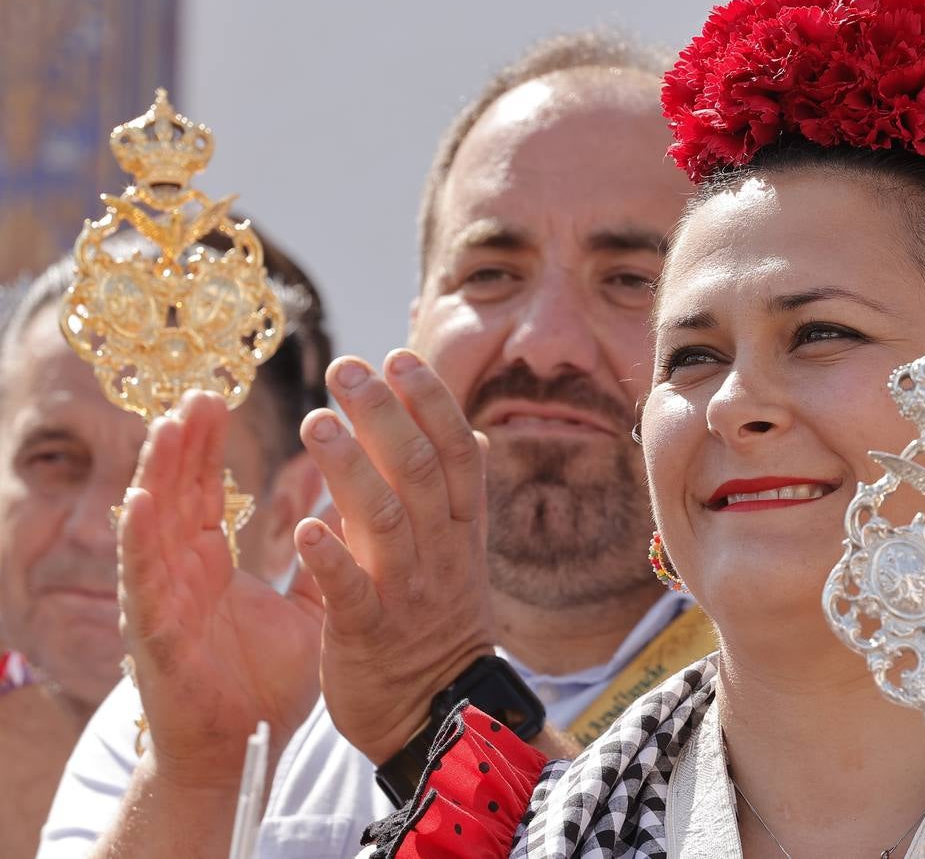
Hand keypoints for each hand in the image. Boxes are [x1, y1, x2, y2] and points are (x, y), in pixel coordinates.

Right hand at [118, 392, 322, 788]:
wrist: (241, 751)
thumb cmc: (265, 679)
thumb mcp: (308, 606)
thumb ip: (325, 555)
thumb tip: (353, 504)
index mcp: (210, 562)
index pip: (205, 490)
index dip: (207, 445)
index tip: (218, 397)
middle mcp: (181, 571)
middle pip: (177, 493)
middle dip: (184, 442)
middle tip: (198, 391)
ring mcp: (164, 599)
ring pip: (155, 524)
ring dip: (159, 472)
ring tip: (169, 422)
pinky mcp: (157, 634)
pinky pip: (146, 582)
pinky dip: (140, 540)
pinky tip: (141, 502)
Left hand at [295, 350, 493, 764]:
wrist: (439, 713)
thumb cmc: (439, 624)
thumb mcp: (460, 555)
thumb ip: (457, 495)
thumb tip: (476, 435)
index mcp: (461, 530)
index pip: (455, 452)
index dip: (429, 403)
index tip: (397, 357)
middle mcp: (441, 553)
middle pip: (419, 471)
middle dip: (383, 415)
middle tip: (344, 369)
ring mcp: (409, 593)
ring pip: (387, 520)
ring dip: (351, 469)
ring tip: (315, 423)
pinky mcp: (371, 635)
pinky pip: (353, 593)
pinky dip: (330, 559)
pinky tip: (302, 528)